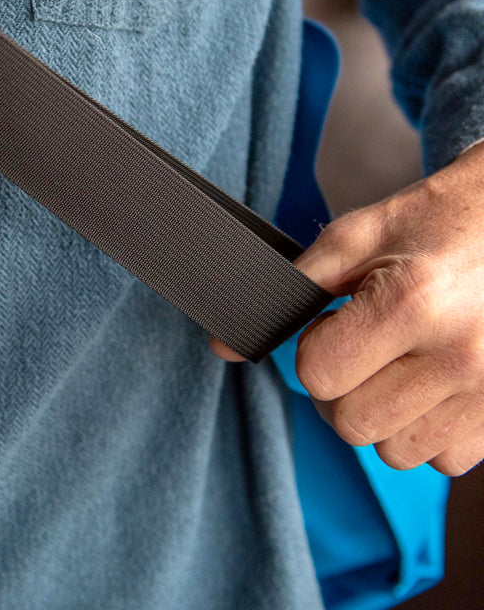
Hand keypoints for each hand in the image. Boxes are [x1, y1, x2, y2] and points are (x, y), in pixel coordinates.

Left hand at [212, 142, 483, 474]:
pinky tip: (432, 382)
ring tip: (399, 362)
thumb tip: (226, 346)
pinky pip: (441, 461)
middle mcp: (457, 357)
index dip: (313, 350)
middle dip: (339, 387)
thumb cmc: (439, 222)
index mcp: (411, 303)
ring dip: (381, 413)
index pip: (317, 374)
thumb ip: (293, 289)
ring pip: (393, 452)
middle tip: (361, 347)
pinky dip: (425, 430)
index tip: (333, 325)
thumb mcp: (359, 235)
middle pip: (350, 422)